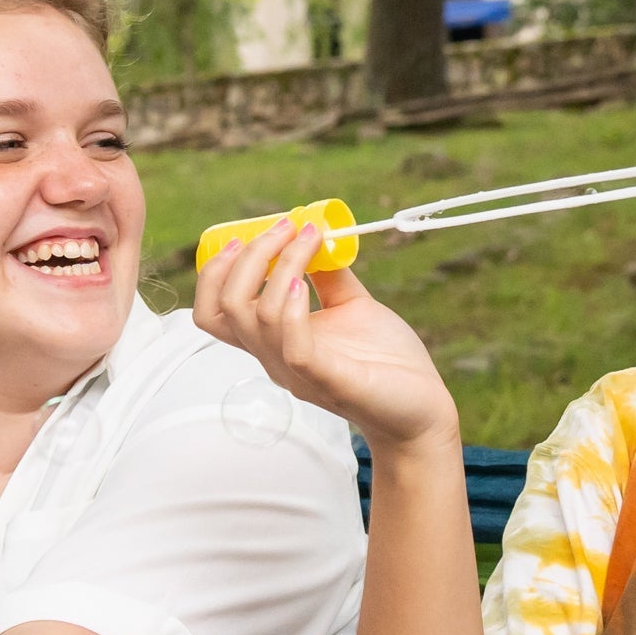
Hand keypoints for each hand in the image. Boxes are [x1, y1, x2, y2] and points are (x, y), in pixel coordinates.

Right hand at [192, 217, 460, 453]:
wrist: (422, 408)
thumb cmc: (385, 362)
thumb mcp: (351, 306)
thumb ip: (330, 275)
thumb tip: (318, 233)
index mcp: (272, 339)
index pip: (213, 311)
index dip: (215, 270)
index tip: (245, 234)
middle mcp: (275, 357)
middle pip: (226, 306)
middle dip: (248, 256)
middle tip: (286, 227)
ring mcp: (298, 371)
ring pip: (257, 318)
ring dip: (279, 267)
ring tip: (308, 240)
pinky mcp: (329, 381)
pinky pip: (293, 347)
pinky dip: (292, 310)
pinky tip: (305, 284)